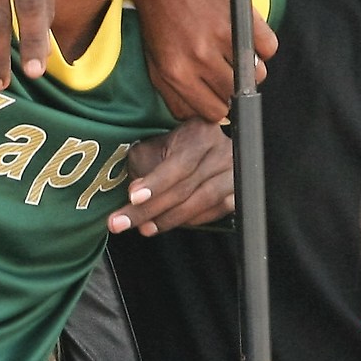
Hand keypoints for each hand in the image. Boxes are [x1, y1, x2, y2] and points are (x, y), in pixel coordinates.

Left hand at [108, 120, 233, 235]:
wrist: (199, 150)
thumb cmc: (170, 149)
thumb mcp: (151, 149)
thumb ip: (143, 169)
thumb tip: (137, 196)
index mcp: (201, 133)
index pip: (179, 163)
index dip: (156, 183)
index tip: (133, 197)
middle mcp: (222, 151)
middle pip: (187, 187)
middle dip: (150, 209)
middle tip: (122, 222)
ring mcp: (234, 173)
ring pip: (201, 203)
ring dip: (169, 219)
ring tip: (144, 227)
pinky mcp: (238, 192)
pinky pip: (214, 213)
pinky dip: (190, 221)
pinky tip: (168, 223)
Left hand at [125, 0, 275, 122]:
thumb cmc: (157, 15)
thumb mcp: (154, 59)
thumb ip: (175, 93)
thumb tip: (200, 117)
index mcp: (175, 73)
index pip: (213, 113)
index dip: (219, 104)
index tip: (220, 93)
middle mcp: (198, 58)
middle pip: (236, 96)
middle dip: (234, 86)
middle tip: (227, 68)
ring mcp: (222, 37)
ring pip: (257, 75)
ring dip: (252, 66)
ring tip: (237, 49)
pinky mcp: (240, 16)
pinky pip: (269, 48)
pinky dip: (263, 44)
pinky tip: (246, 33)